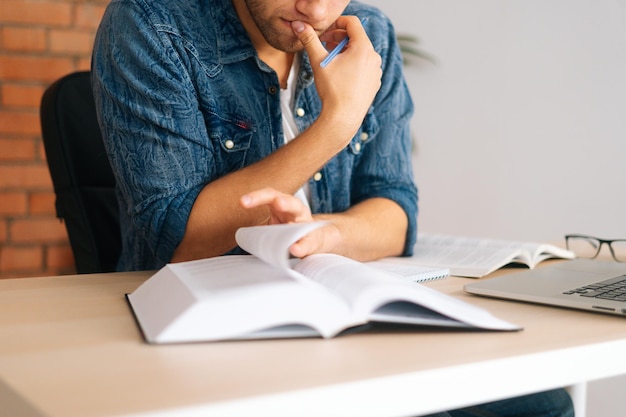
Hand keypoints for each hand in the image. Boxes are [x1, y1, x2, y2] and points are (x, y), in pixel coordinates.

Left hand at [240, 188, 334, 257]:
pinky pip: (307, 243)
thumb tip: (242, 236)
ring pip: (302, 218)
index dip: (256, 197)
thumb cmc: (290, 231)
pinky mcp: (312, 241)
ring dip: (297, 225)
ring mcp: (306, 224)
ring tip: (289, 225)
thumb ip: (261, 228)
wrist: (314, 240)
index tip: (243, 202)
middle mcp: (296, 210)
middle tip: (277, 203)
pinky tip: (295, 249)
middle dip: (283, 202)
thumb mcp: (275, 224)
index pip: (270, 195)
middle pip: (289, 201)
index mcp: (283, 204)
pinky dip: (301, 247)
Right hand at [291, 16, 381, 137]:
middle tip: (324, 45)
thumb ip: (309, 40)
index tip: (326, 31)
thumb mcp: (318, 61)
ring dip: (345, 52)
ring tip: (331, 61)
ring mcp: (376, 70)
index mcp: (363, 48)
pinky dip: (353, 65)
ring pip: (360, 53)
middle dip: (339, 38)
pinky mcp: (374, 82)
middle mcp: (374, 57)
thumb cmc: (333, 91)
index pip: (352, 23)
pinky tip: (341, 75)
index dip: (337, 23)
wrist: (342, 118)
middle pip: (356, 38)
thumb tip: (299, 26)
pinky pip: (364, 66)